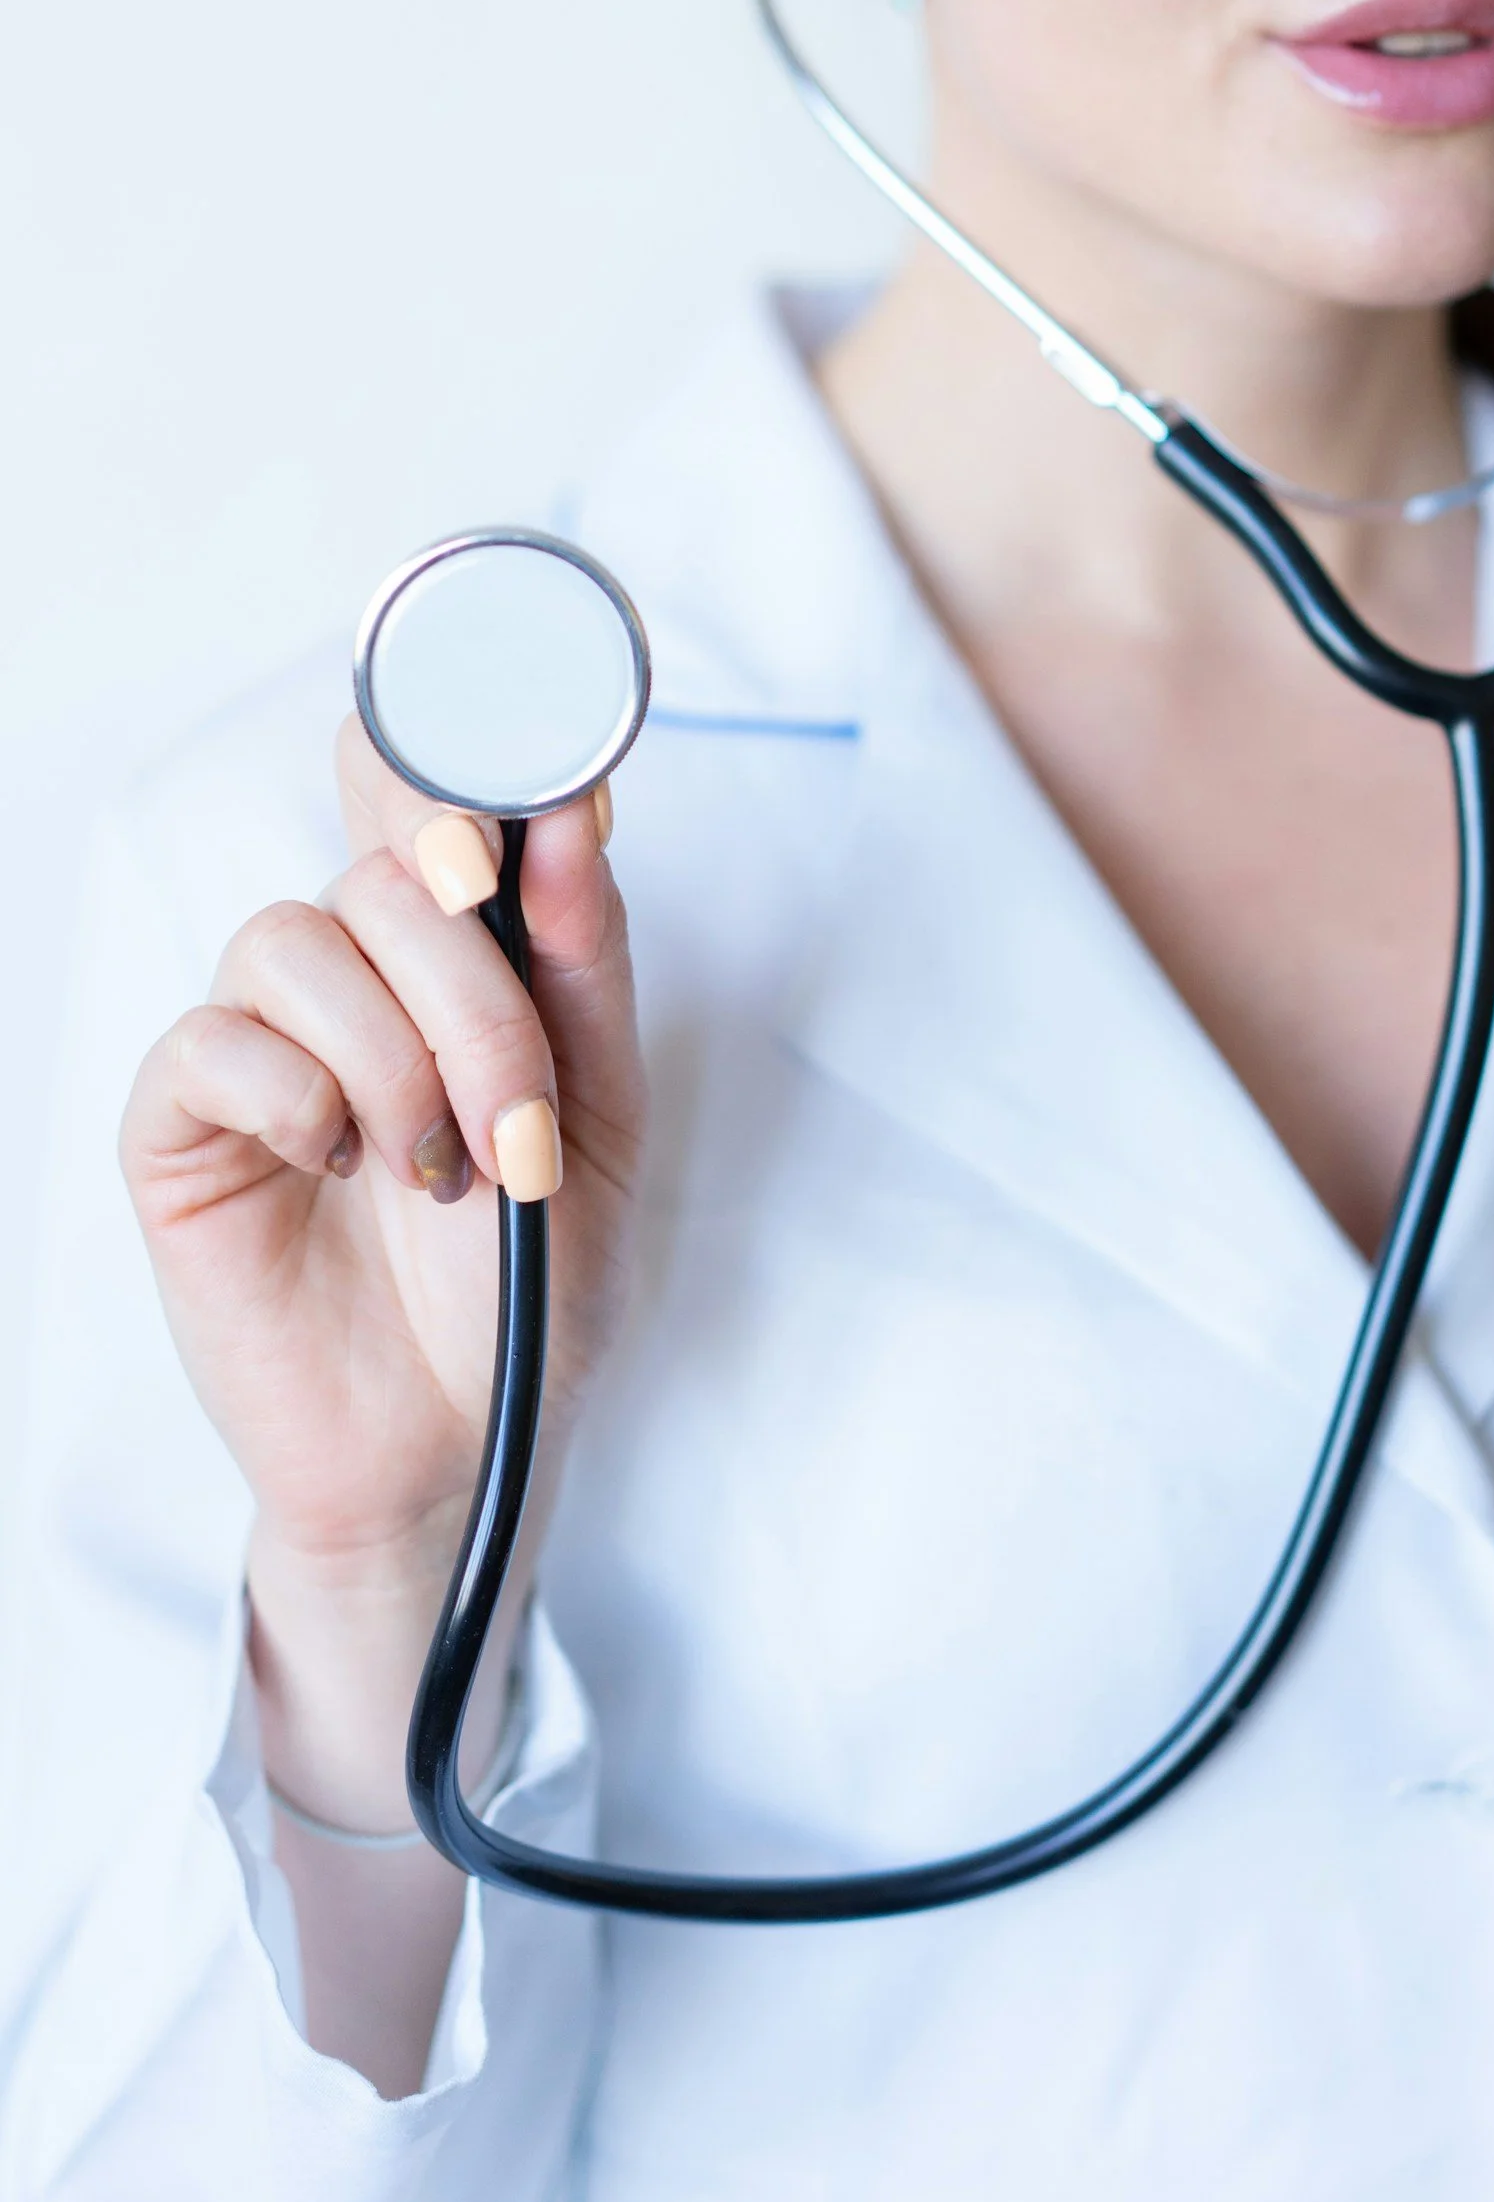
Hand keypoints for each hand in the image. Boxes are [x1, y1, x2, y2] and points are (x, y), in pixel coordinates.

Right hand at [122, 718, 644, 1824]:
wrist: (468, 1443)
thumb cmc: (531, 1280)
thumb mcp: (603, 1116)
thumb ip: (583, 965)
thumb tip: (570, 809)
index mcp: (453, 958)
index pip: (423, 795)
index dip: (451, 758)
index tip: (512, 806)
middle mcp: (351, 977)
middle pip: (382, 870)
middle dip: (475, 993)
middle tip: (521, 1126)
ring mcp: (260, 1044)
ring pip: (294, 938)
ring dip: (396, 1060)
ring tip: (440, 1176)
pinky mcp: (182, 1126)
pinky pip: (213, 1042)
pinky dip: (298, 1097)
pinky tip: (342, 1170)